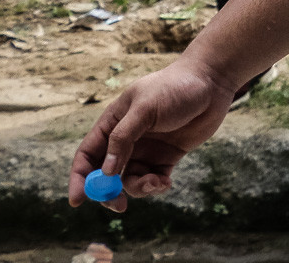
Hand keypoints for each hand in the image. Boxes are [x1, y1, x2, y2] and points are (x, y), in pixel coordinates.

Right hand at [68, 60, 234, 209]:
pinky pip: (153, 180)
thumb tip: (106, 171)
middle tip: (118, 205)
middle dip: (108, 192)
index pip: (88, 154)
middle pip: (106, 174)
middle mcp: (126, 139)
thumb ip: (123, 138)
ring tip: (156, 182)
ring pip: (130, 180)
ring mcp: (146, 149)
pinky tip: (166, 182)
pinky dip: (155, 186)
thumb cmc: (175, 87)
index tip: (77, 201)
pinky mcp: (167, 157)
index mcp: (113, 122)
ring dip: (138, 189)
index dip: (79, 178)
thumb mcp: (145, 108)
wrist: (212, 83)